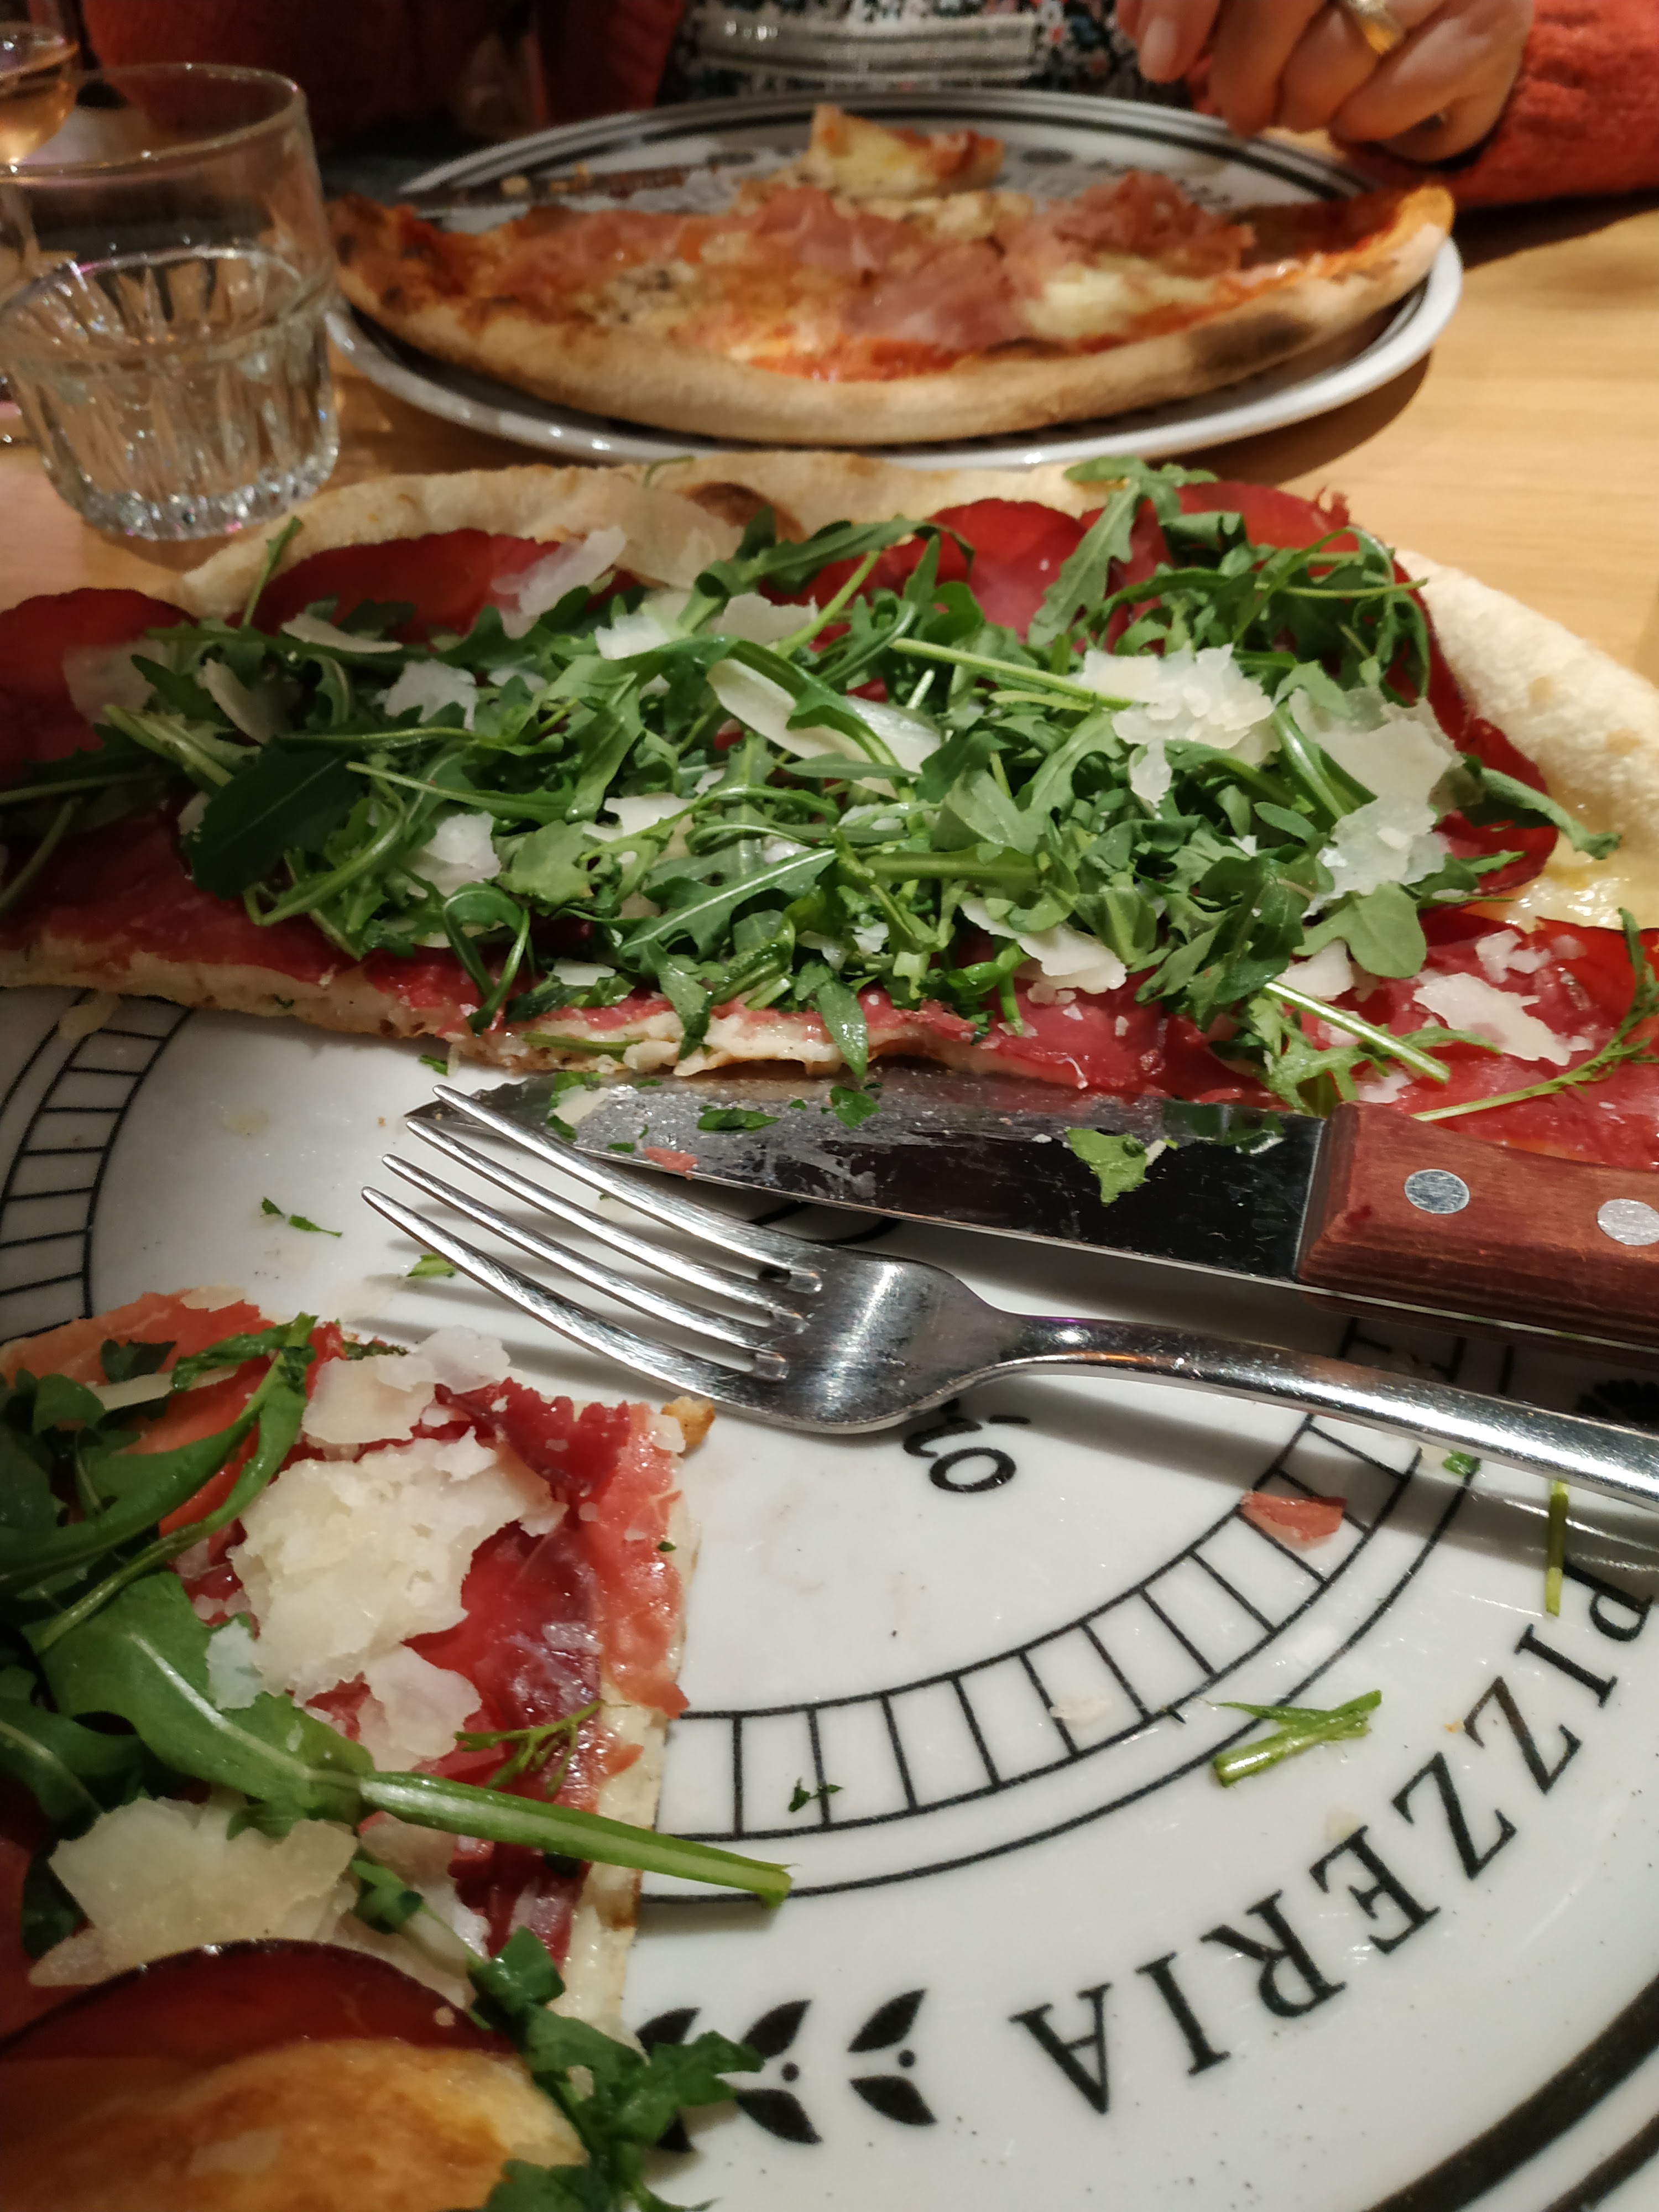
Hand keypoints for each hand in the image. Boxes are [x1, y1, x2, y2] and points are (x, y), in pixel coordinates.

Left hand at [1118, 0, 1531, 160]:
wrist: (1447, 3)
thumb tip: (1142, 30)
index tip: (1160, 59)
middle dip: (1246, 68)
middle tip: (1236, 107)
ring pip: (1353, 45)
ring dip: (1305, 100)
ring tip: (1297, 105)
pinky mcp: (1499, 20)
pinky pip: (1408, 93)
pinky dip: (1367, 119)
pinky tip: (1354, 112)